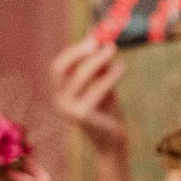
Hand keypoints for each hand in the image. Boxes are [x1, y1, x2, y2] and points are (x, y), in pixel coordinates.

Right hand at [48, 40, 129, 155]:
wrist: (112, 142)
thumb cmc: (107, 112)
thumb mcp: (101, 86)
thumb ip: (99, 69)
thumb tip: (103, 44)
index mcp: (59, 93)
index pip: (57, 67)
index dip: (73, 51)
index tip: (93, 39)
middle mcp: (58, 101)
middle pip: (62, 68)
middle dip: (80, 52)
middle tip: (101, 43)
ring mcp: (68, 109)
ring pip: (81, 75)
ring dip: (99, 60)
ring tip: (114, 51)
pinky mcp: (82, 114)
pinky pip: (97, 88)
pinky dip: (110, 75)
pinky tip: (122, 67)